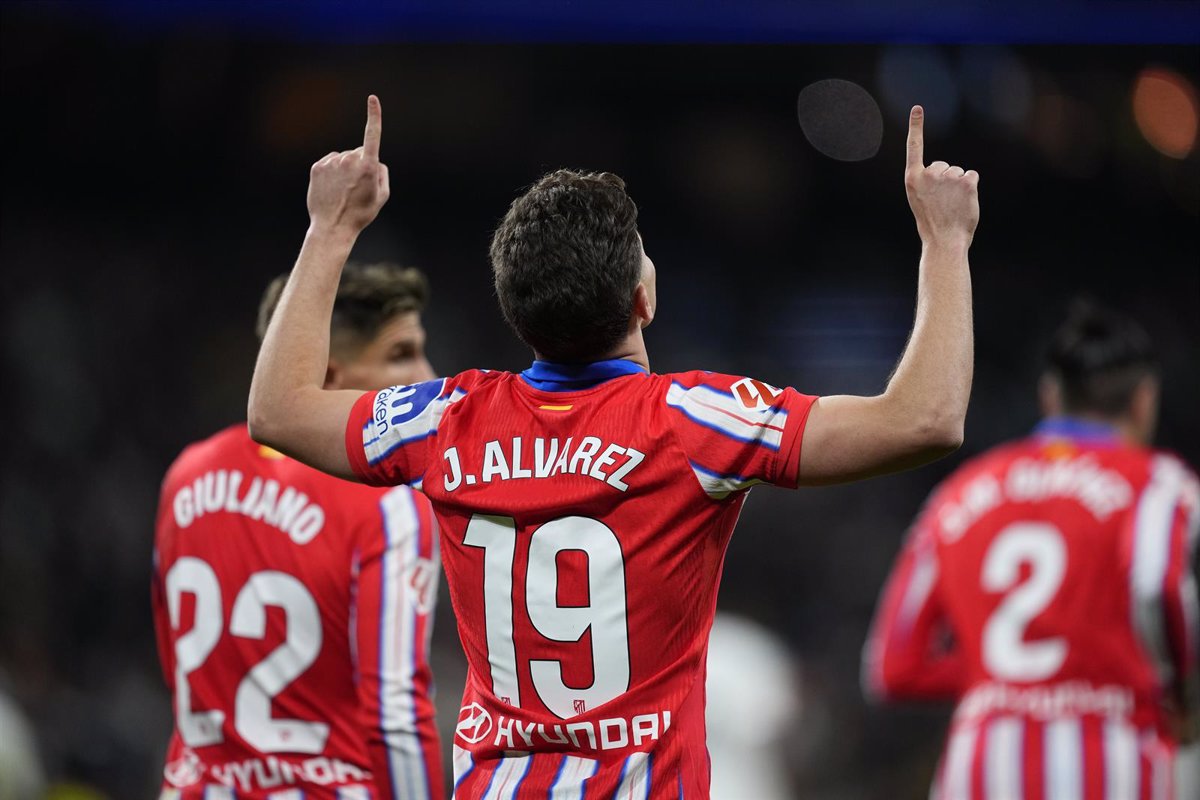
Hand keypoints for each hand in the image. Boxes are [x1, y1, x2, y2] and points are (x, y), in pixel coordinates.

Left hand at [306, 95, 390, 233]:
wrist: (333, 226)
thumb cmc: (361, 214)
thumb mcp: (382, 196)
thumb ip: (383, 174)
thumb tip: (375, 161)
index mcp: (367, 166)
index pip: (372, 135)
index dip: (374, 116)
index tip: (372, 99)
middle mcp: (349, 160)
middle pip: (359, 153)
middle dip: (361, 164)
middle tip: (358, 188)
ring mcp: (331, 163)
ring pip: (343, 158)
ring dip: (346, 169)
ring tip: (344, 191)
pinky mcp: (317, 167)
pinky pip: (330, 162)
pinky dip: (333, 172)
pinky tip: (333, 188)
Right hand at [904, 106, 978, 246]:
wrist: (944, 241)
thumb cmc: (932, 224)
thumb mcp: (920, 201)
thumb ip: (929, 183)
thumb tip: (951, 174)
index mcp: (912, 179)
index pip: (914, 147)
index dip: (916, 126)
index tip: (917, 108)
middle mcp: (929, 173)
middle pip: (943, 166)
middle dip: (945, 180)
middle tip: (942, 203)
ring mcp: (948, 176)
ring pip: (958, 172)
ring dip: (958, 187)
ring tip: (952, 206)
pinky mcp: (967, 180)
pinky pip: (971, 176)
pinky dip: (970, 188)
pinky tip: (964, 202)